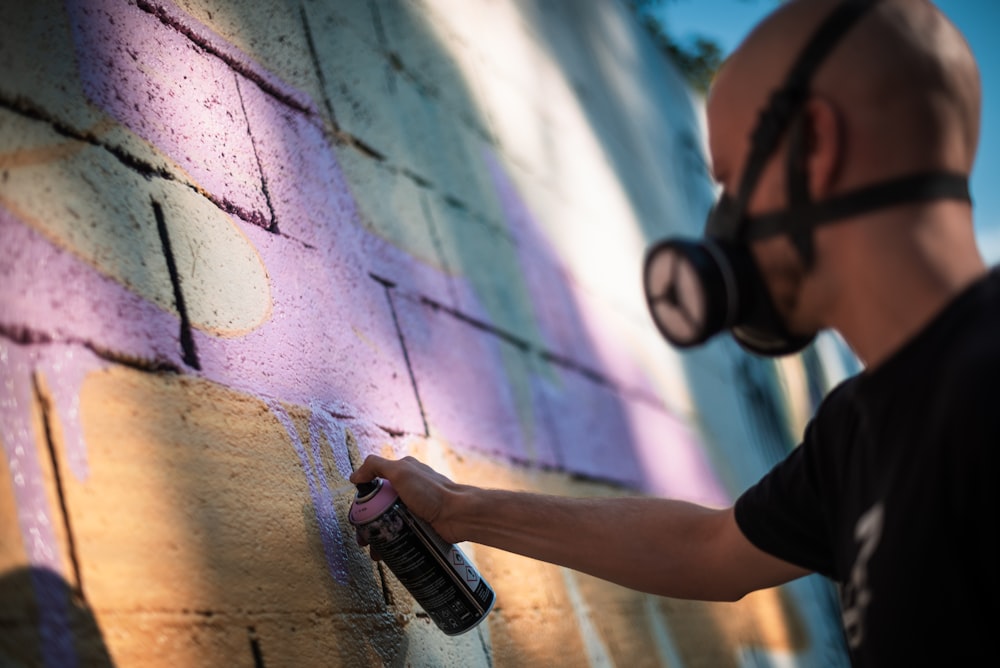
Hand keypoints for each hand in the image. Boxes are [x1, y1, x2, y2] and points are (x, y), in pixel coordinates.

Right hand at [350, 455, 464, 543]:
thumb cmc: (431, 492)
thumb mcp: (401, 472)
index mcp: (402, 473)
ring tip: (375, 552)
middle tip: (363, 540)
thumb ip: (376, 467)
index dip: (363, 501)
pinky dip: (391, 544)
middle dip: (368, 525)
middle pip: (379, 507)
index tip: (357, 517)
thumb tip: (355, 475)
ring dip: (378, 538)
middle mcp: (406, 490)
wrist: (458, 515)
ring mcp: (413, 509)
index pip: (374, 485)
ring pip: (388, 523)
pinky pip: (400, 534)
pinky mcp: (419, 526)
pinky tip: (386, 554)